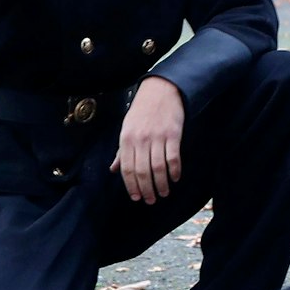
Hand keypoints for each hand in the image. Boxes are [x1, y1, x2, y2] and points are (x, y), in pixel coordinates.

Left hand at [110, 75, 184, 203]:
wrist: (161, 90)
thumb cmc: (142, 111)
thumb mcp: (127, 129)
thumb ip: (122, 151)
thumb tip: (114, 169)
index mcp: (127, 139)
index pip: (127, 168)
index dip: (131, 186)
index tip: (136, 197)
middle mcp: (141, 139)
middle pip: (142, 171)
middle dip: (146, 189)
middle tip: (150, 200)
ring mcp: (157, 137)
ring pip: (158, 168)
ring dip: (161, 184)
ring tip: (163, 193)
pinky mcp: (173, 134)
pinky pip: (173, 158)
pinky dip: (174, 171)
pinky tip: (175, 178)